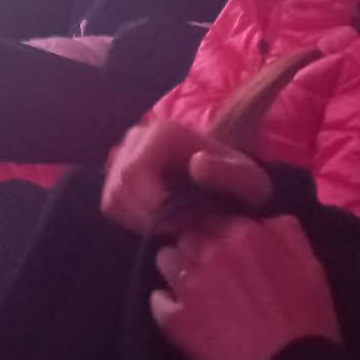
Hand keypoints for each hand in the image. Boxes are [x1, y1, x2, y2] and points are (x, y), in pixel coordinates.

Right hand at [101, 119, 271, 236]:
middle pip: (119, 187)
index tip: (181, 222)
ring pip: (112, 198)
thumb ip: (228, 173)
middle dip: (147, 216)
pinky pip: (111, 204)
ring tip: (173, 222)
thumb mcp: (248, 181)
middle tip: (179, 226)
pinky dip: (132, 219)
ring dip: (140, 219)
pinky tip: (159, 219)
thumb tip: (196, 163)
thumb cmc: (240, 182)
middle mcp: (137, 137)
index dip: (151, 205)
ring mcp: (124, 154)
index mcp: (163, 133)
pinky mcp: (118, 174)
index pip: (132, 174)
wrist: (231, 183)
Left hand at [153, 214, 340, 359]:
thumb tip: (264, 218)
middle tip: (210, 269)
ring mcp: (189, 284)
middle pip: (188, 235)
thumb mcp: (310, 267)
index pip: (215, 217)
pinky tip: (182, 314)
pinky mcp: (174, 318)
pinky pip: (157, 299)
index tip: (225, 248)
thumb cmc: (309, 322)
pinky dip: (167, 304)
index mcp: (245, 234)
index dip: (219, 233)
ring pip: (166, 260)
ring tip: (193, 289)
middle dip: (197, 248)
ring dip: (177, 269)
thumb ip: (285, 232)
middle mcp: (212, 251)